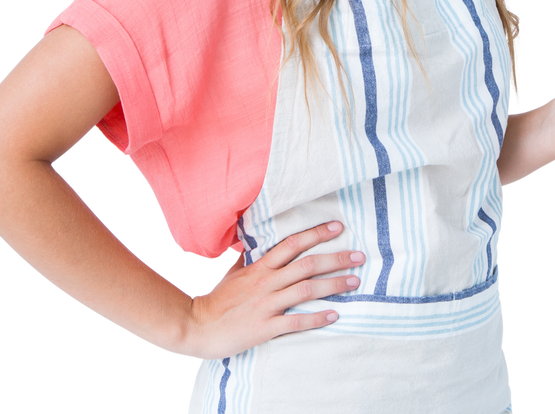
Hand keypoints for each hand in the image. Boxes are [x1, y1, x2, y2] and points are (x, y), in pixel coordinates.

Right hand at [179, 221, 363, 359]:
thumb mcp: (232, 272)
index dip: (315, 234)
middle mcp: (266, 283)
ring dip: (333, 285)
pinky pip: (295, 321)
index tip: (338, 227)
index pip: (292, 244)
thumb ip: (244, 256)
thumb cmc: (216, 300)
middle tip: (359, 256)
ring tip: (354, 281)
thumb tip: (247, 239)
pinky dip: (316, 318)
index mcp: (259, 267)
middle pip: (306, 265)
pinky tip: (334, 315)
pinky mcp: (264, 327)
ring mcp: (266, 305)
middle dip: (335, 259)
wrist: (195, 327)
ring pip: (306, 290)